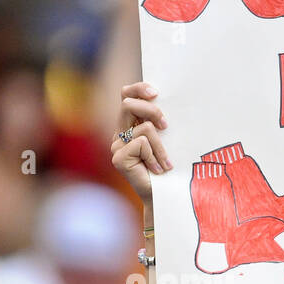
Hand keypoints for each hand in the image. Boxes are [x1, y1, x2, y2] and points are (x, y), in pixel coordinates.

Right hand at [110, 82, 171, 204]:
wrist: (163, 195)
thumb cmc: (167, 166)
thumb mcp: (165, 137)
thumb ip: (158, 120)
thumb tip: (164, 99)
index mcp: (129, 125)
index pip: (126, 95)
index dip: (138, 88)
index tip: (155, 93)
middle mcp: (119, 134)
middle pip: (128, 104)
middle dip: (152, 110)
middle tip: (166, 126)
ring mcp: (116, 146)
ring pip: (144, 127)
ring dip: (161, 145)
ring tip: (165, 162)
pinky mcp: (118, 158)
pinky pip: (142, 143)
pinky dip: (155, 156)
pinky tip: (157, 169)